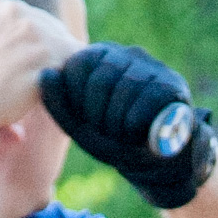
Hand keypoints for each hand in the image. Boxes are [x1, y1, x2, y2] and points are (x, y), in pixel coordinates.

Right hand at [0, 0, 82, 127]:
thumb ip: (5, 30)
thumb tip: (32, 38)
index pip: (34, 18)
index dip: (35, 44)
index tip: (21, 62)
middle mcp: (16, 8)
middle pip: (53, 28)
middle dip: (49, 52)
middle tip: (30, 76)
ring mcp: (35, 29)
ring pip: (66, 44)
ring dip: (58, 65)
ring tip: (35, 83)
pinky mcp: (50, 51)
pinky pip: (77, 59)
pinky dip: (70, 74)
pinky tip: (51, 85)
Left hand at [38, 42, 217, 208]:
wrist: (158, 163)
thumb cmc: (115, 140)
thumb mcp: (81, 127)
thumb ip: (59, 103)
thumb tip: (46, 73)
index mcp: (100, 58)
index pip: (78, 65)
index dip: (77, 101)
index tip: (88, 121)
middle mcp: (126, 54)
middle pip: (101, 80)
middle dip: (99, 117)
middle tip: (109, 133)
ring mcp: (152, 67)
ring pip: (125, 89)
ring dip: (119, 124)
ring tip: (125, 135)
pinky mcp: (172, 84)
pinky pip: (145, 103)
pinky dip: (137, 127)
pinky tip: (142, 134)